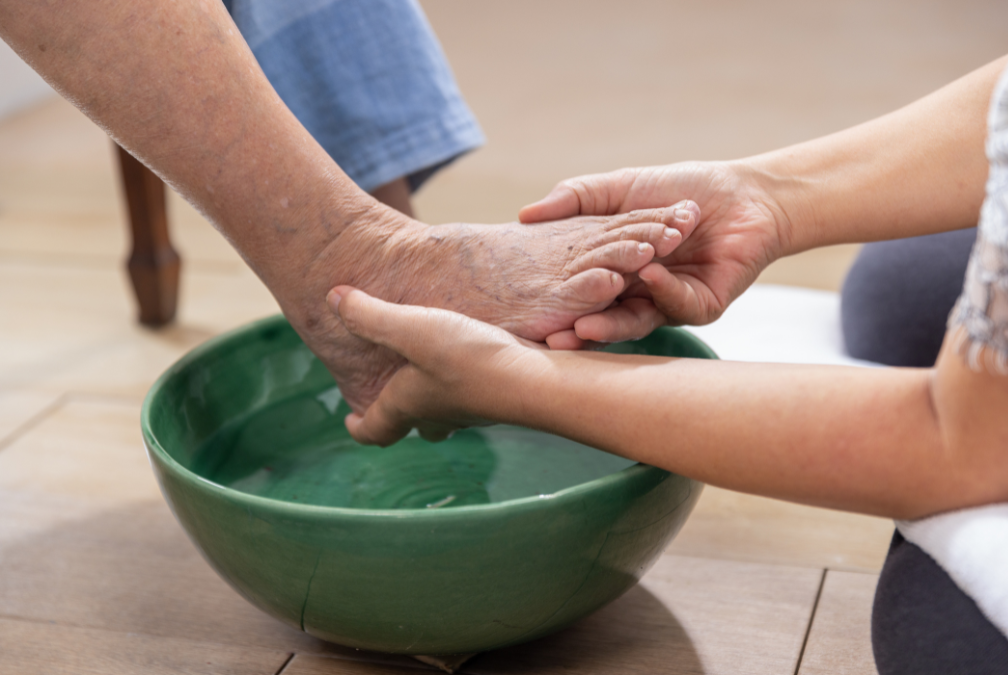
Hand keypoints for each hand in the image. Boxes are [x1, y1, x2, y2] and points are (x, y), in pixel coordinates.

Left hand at [326, 286, 536, 445]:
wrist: (536, 382)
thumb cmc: (470, 359)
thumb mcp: (413, 328)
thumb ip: (371, 315)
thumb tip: (333, 299)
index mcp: (408, 404)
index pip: (376, 430)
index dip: (360, 427)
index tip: (351, 420)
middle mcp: (438, 413)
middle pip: (412, 423)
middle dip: (398, 412)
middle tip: (390, 394)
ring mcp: (472, 408)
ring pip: (445, 411)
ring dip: (433, 397)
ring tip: (428, 370)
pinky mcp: (499, 395)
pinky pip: (473, 394)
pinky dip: (464, 381)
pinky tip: (472, 355)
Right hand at [520, 162, 791, 346]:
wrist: (744, 193)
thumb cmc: (683, 188)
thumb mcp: (619, 189)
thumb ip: (576, 199)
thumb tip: (524, 215)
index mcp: (615, 273)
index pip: (578, 293)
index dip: (555, 301)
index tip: (525, 309)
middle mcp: (637, 295)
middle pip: (600, 318)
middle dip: (576, 329)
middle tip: (550, 336)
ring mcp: (668, 304)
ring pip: (634, 323)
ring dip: (610, 325)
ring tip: (584, 327)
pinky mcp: (701, 307)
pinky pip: (677, 305)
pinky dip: (661, 290)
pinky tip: (648, 273)